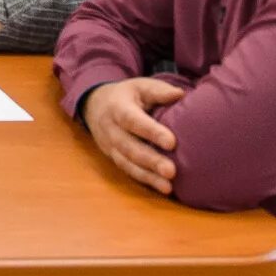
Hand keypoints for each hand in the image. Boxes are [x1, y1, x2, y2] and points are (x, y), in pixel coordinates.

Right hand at [83, 78, 184, 194]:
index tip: (171, 142)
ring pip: (127, 163)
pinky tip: (163, 188)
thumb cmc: (127, 95)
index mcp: (117, 107)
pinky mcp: (113, 157)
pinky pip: (128, 171)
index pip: (132, 120)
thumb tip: (179, 94)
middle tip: (171, 171)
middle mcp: (110, 128)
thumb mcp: (140, 87)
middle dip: (150, 160)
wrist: (95, 104)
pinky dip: (145, 180)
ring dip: (148, 176)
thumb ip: (158, 91)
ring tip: (168, 186)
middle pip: (129, 146)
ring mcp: (109, 145)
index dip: (151, 131)